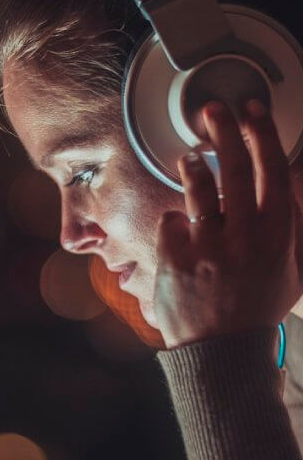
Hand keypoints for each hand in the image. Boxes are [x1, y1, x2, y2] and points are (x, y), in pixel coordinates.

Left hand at [154, 99, 302, 348]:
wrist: (222, 351)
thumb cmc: (257, 307)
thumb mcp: (290, 268)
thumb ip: (290, 226)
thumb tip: (289, 182)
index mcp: (276, 235)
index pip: (272, 169)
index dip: (262, 134)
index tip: (253, 110)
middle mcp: (244, 235)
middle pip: (235, 167)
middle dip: (224, 129)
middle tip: (212, 109)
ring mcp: (207, 246)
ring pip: (198, 187)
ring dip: (193, 165)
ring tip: (189, 158)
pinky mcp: (175, 258)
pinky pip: (170, 221)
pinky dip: (174, 222)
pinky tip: (179, 229)